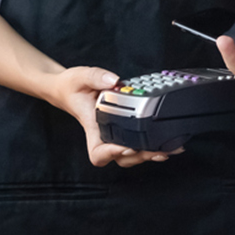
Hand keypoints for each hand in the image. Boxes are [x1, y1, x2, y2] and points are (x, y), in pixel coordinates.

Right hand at [44, 66, 177, 167]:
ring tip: (167, 149)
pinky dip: (150, 145)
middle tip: (160, 150)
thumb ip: (96, 77)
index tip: (125, 147)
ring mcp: (112, 135)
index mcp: (92, 127)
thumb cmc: (71, 87)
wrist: (67, 89)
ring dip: (148, 155)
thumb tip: (114, 80)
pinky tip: (165, 142)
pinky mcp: (121, 129)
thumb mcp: (80, 76)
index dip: (112, 154)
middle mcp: (103, 135)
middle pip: (121, 158)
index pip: (98, 153)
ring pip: (130, 156)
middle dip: (141, 156)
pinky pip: (135, 144)